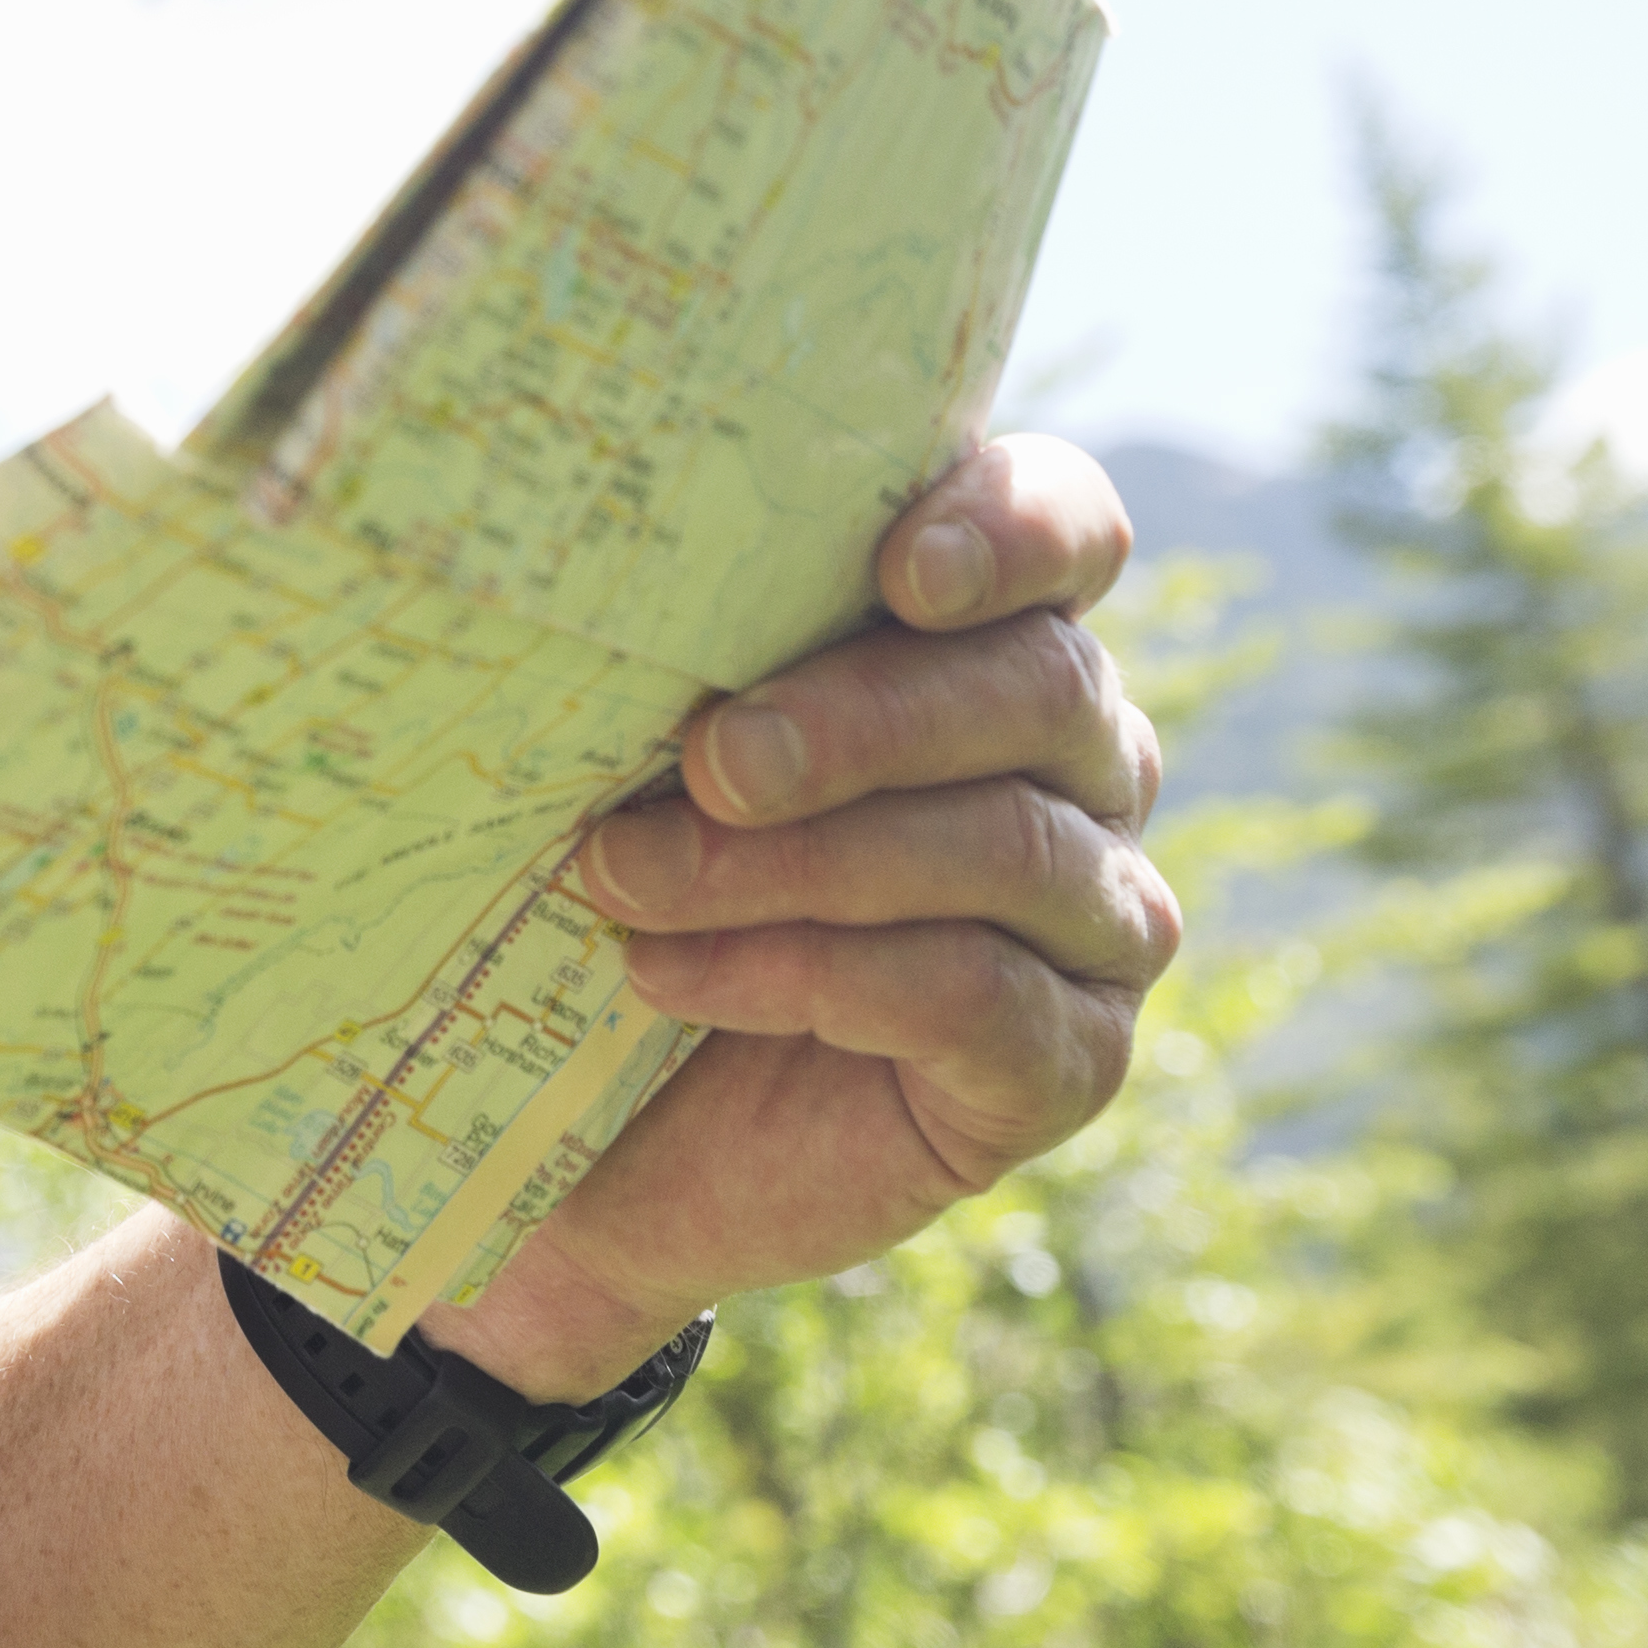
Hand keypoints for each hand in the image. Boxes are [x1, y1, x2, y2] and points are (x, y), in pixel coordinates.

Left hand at [446, 437, 1180, 1397]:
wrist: (604, 1122)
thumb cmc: (622, 872)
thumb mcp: (630, 737)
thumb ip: (664, 635)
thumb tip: (551, 524)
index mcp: (988, 634)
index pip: (1066, 527)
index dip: (1009, 531)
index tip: (900, 570)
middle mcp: (1081, 762)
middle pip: (1036, 688)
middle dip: (859, 719)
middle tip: (708, 760)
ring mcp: (1097, 916)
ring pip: (1002, 845)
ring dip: (795, 862)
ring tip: (628, 880)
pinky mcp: (1070, 1061)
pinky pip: (975, 993)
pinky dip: (812, 976)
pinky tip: (673, 977)